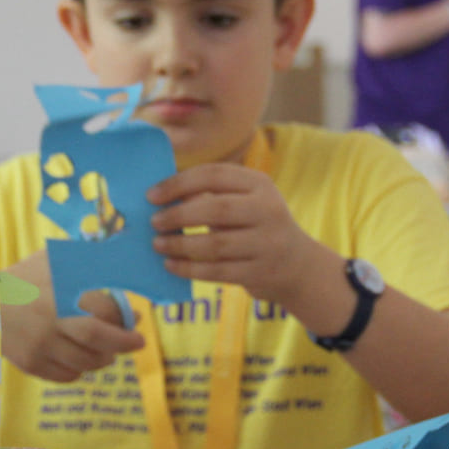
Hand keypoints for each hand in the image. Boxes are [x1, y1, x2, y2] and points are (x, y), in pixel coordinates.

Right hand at [0, 249, 143, 382]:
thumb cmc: (26, 278)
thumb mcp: (55, 260)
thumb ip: (88, 260)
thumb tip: (124, 258)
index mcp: (60, 292)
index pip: (105, 312)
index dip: (126, 318)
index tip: (139, 319)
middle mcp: (50, 321)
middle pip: (99, 341)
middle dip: (124, 344)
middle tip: (138, 342)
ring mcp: (39, 346)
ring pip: (86, 363)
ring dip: (104, 358)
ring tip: (108, 350)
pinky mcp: (30, 363)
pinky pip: (67, 375)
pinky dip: (80, 369)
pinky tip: (81, 358)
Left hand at [147, 162, 317, 304]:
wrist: (296, 264)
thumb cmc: (255, 227)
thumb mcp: (244, 202)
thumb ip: (212, 195)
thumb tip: (161, 197)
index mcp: (261, 184)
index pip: (214, 175)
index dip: (179, 183)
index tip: (151, 195)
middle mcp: (268, 210)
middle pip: (216, 209)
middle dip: (178, 215)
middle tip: (154, 222)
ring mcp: (267, 244)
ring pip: (215, 244)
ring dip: (180, 245)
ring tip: (158, 244)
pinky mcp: (260, 273)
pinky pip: (217, 271)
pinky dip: (189, 268)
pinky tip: (171, 265)